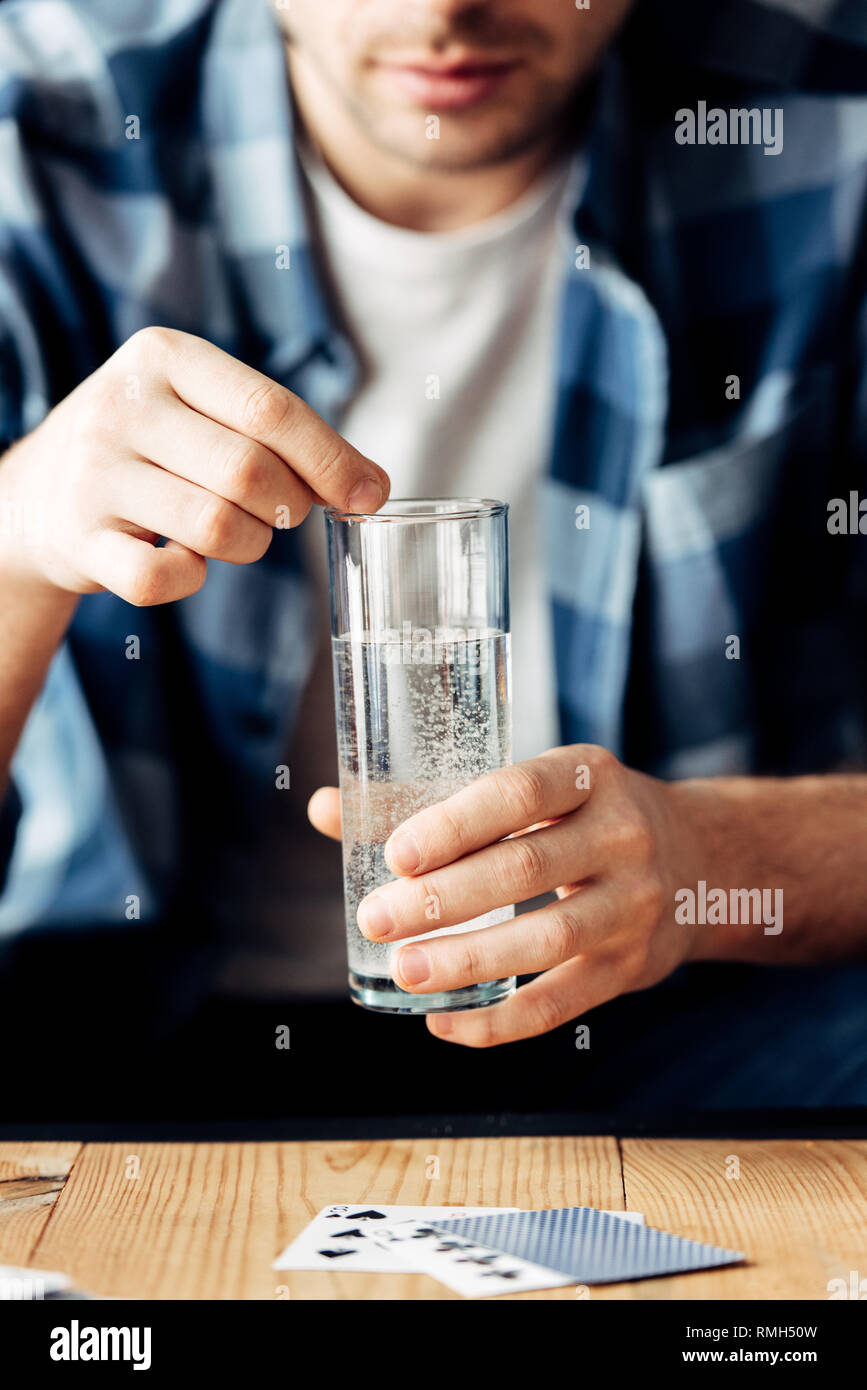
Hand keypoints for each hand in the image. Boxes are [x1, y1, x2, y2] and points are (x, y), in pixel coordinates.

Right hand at [0, 327, 388, 602]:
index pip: (270, 408)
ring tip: (233, 534)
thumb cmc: (151, 448)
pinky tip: (185, 561)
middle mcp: (123, 405)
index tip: (368, 495)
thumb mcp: (202, 410)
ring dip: (248, 545)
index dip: (330, 458)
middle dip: (289, 507)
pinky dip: (191, 579)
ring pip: (216, 526)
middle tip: (282, 515)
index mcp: (164, 356)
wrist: (37, 493)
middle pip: (250, 472)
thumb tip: (371, 487)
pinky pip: (163, 579)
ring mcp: (94, 474)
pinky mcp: (79, 539)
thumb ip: (282, 435)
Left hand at [311, 746, 704, 1045]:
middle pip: (525, 869)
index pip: (517, 794)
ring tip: (403, 972)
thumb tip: (322, 808)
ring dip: (467, 961)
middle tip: (377, 919)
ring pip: (546, 941)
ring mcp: (634, 905)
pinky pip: (562, 1004)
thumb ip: (433, 801)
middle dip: (443, 899)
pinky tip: (444, 1023)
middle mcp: (621, 835)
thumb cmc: (583, 818)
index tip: (394, 854)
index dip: (455, 824)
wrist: (702, 863)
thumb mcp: (534, 790)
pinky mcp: (632, 967)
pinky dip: (499, 1022)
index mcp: (587, 775)